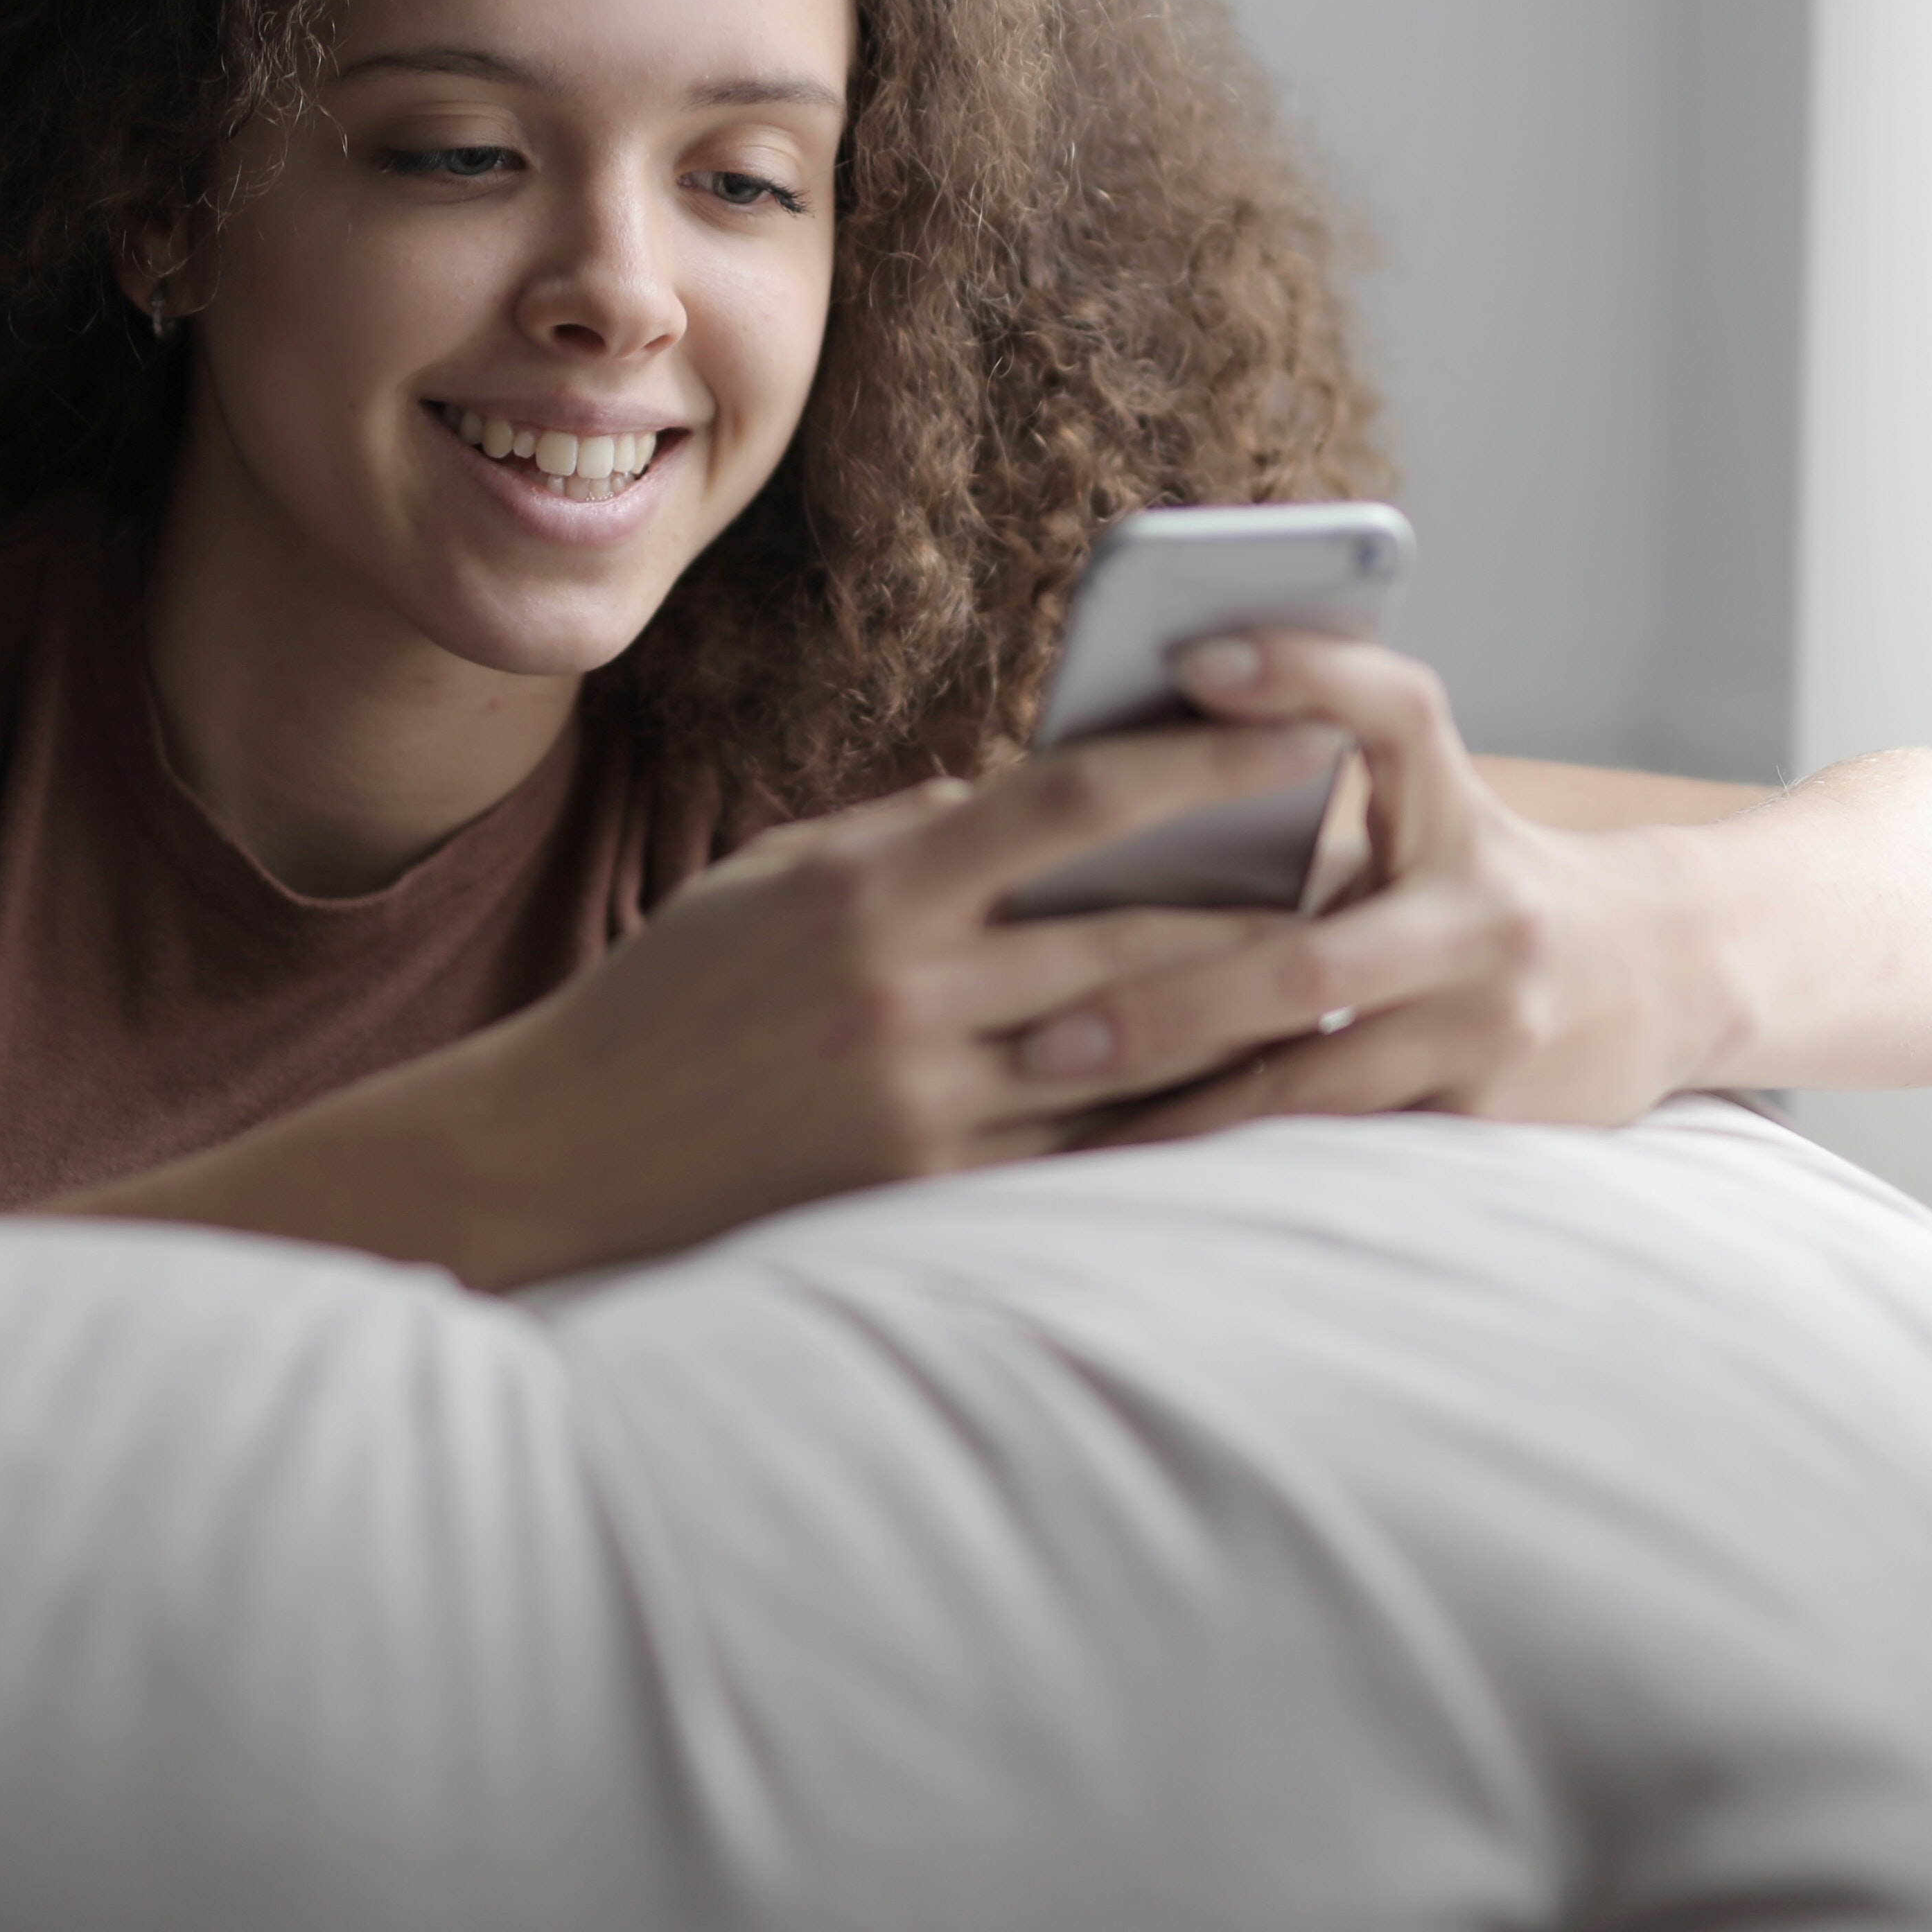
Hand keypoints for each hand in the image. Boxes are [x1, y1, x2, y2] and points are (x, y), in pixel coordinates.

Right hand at [452, 715, 1383, 1274]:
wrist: (556, 1160)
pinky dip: (1176, 1128)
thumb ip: (916, 837)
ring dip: (1254, 1023)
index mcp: (875, 892)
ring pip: (1141, 1060)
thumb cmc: (673, 1000)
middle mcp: (911, 998)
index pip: (1072, 800)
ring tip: (1348, 981)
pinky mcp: (931, 1205)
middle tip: (1375, 865)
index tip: (1302, 726)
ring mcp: (927, 1112)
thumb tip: (1049, 797)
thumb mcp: (780, 877)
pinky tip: (1251, 1104)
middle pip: (1141, 936)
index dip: (1202, 758)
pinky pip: (1090, 1164)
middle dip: (1272, 900)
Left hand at [1062, 633, 1721, 1143]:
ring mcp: (1493, 1027)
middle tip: (1042, 1036)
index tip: (1193, 655)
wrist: (1672, 974)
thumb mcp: (1432, 814)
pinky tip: (1153, 1176)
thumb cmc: (1491, 882)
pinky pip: (1342, 1150)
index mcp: (1457, 812)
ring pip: (1314, 1083)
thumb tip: (1121, 766)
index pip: (1394, 710)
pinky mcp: (1493, 1117)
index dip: (1304, 671)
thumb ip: (1311, 796)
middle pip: (1304, 963)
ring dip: (1183, 1113)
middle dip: (1162, 1006)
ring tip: (1070, 1126)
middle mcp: (1483, 915)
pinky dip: (1243, 1158)